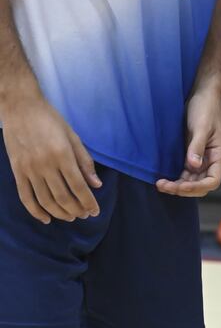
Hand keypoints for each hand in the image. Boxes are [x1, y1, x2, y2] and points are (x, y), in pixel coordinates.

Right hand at [2, 97, 101, 223]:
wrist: (21, 108)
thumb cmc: (50, 119)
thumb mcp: (73, 136)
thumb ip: (85, 161)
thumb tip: (96, 184)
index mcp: (62, 154)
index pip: (78, 186)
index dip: (88, 202)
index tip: (95, 211)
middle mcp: (45, 164)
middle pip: (63, 197)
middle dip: (77, 209)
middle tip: (85, 214)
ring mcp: (29, 170)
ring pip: (46, 201)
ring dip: (60, 213)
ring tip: (71, 217)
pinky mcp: (17, 172)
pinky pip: (26, 198)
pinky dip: (36, 212)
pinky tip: (46, 219)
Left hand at [156, 89, 220, 197]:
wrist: (201, 95)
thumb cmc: (205, 108)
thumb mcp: (202, 126)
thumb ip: (197, 146)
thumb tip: (193, 166)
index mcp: (218, 156)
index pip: (213, 181)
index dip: (197, 187)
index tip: (181, 185)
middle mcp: (210, 161)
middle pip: (200, 185)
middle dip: (183, 189)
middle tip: (165, 185)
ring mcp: (200, 160)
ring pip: (190, 181)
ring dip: (177, 186)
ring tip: (160, 184)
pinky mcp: (190, 155)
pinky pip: (183, 173)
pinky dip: (175, 178)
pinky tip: (163, 178)